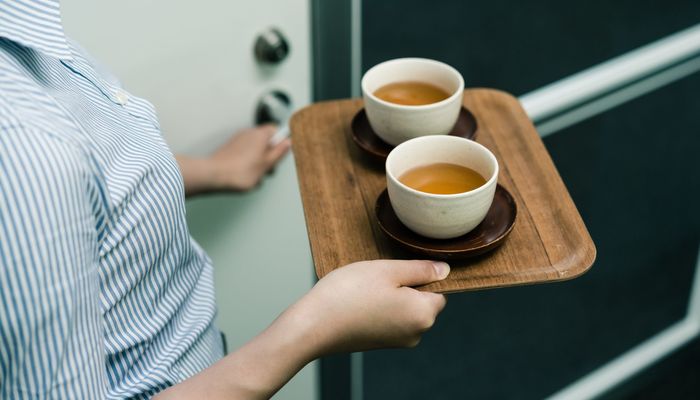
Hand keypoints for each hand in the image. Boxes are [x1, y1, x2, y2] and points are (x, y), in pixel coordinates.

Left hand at [175, 125, 290, 195]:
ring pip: (255, 151)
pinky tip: (244, 176)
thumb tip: (287, 143)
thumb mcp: (267, 164)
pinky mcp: (230, 150)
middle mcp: (248, 133)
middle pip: (266, 142)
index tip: (281, 154)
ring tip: (255, 176)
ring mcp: (237, 141)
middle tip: (268, 169)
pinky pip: (244, 156)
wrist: (214, 175)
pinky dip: (247, 165)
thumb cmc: (239, 171)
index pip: (276, 130)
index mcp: (260, 134)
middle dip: (269, 156)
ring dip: (258, 163)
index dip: (281, 143)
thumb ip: (279, 152)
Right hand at [295, 259, 448, 353]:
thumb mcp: (387, 270)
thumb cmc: (348, 295)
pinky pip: (390, 318)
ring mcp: (398, 341)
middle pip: (422, 299)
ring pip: (404, 307)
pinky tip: (359, 301)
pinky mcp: (381, 343)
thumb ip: (420, 270)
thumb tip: (444, 271)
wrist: (312, 325)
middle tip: (377, 277)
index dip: (419, 275)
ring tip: (365, 289)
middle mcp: (416, 333)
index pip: (439, 289)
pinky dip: (379, 307)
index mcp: (424, 314)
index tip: (396, 270)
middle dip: (404, 285)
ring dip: (390, 295)